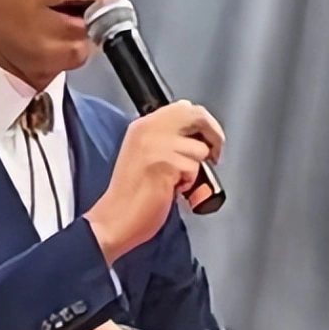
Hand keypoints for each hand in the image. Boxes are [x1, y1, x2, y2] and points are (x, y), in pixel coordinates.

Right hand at [84, 101, 223, 262]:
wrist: (114, 221)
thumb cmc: (129, 198)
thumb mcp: (143, 155)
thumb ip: (164, 141)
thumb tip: (194, 138)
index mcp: (142, 126)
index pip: (183, 108)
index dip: (202, 124)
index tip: (206, 140)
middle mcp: (149, 129)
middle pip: (197, 116)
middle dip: (213, 135)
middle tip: (213, 155)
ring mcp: (157, 145)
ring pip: (199, 148)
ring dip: (195, 169)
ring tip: (177, 182)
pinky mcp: (166, 163)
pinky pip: (194, 168)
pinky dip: (190, 184)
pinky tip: (171, 190)